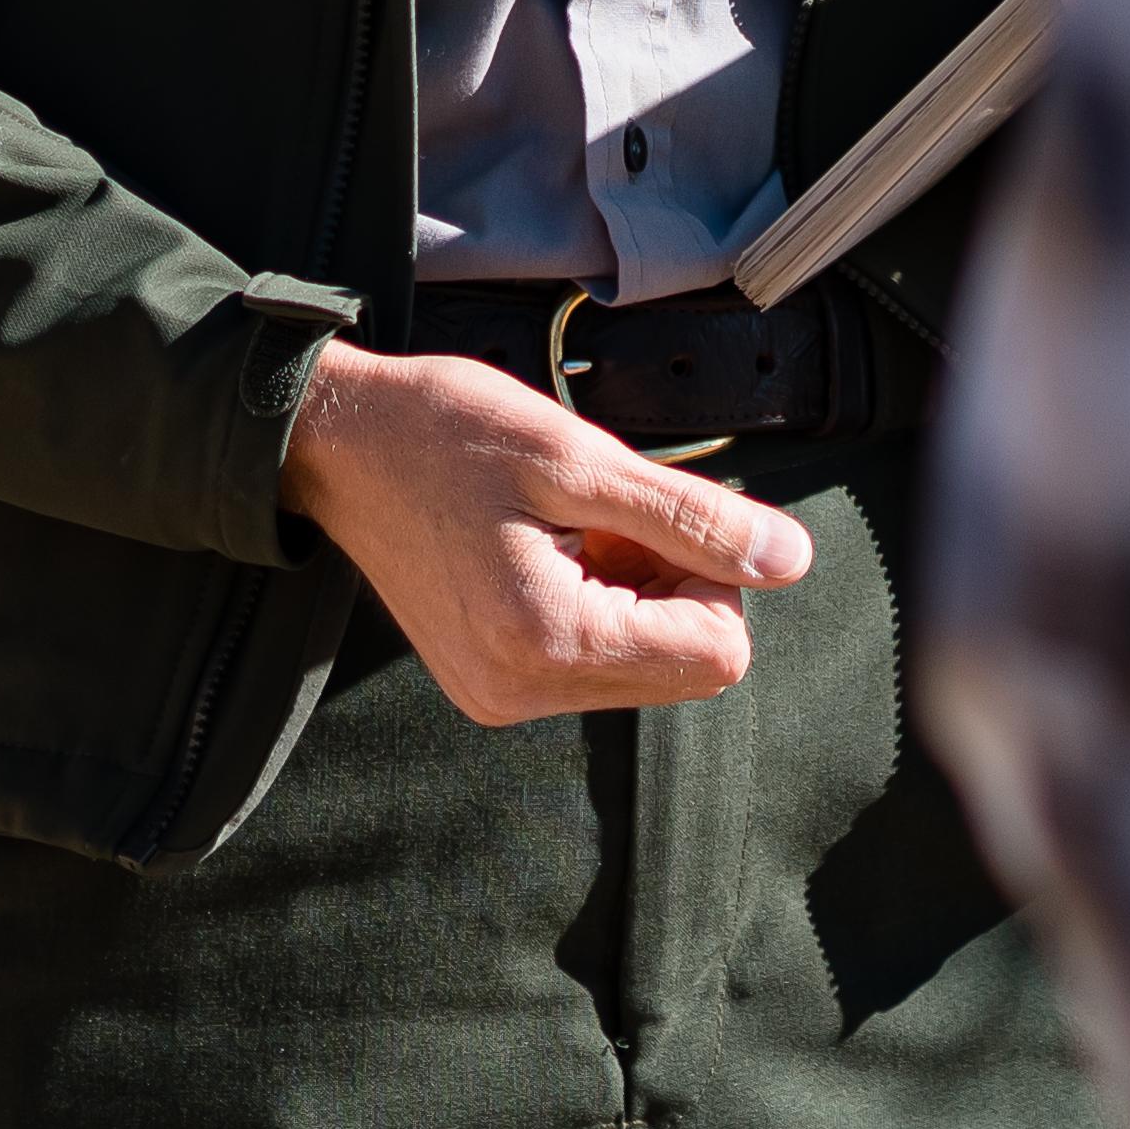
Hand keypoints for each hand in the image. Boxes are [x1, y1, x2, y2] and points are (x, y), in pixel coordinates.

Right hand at [277, 341, 808, 724]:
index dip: (714, 573)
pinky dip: (597, 601)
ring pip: (644, 663)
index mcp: (548, 643)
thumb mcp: (580, 458)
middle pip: (686, 666)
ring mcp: (503, 695)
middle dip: (673, 584)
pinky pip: (593, 661)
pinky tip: (549, 548)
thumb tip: (789, 561)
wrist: (339, 444)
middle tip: (607, 516)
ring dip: (635, 590)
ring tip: (570, 527)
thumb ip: (692, 518)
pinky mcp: (491, 682)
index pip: (717, 652)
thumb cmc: (447, 433)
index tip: (655, 513)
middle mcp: (524, 692)